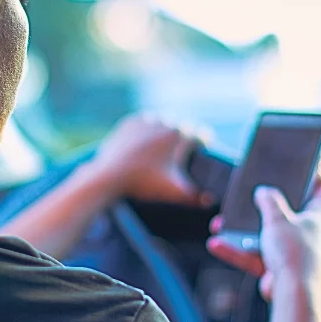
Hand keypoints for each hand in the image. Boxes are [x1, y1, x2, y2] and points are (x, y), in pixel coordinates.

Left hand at [89, 114, 213, 206]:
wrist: (110, 176)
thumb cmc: (144, 183)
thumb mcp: (173, 192)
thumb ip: (195, 197)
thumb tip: (210, 200)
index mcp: (179, 136)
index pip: (201, 134)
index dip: (205, 141)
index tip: (205, 146)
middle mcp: (164, 123)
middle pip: (182, 126)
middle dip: (186, 135)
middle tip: (186, 148)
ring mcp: (145, 121)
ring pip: (163, 121)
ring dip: (167, 129)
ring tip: (167, 142)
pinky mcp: (129, 123)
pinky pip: (144, 122)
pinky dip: (148, 129)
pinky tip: (148, 139)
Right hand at [206, 167, 320, 300]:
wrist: (293, 297)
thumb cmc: (296, 256)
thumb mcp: (278, 219)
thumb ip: (269, 201)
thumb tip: (264, 191)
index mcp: (320, 216)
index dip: (316, 174)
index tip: (306, 164)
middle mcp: (311, 233)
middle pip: (292, 210)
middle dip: (271, 202)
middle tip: (257, 190)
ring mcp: (295, 251)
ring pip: (268, 233)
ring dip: (246, 229)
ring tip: (226, 222)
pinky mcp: (280, 267)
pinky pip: (256, 254)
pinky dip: (238, 250)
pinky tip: (218, 244)